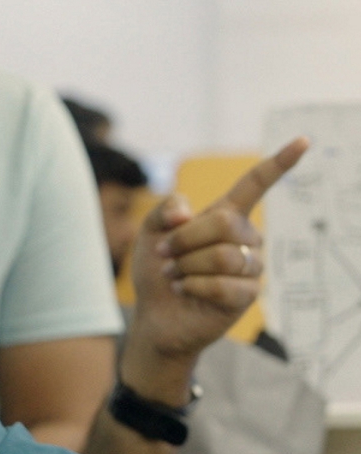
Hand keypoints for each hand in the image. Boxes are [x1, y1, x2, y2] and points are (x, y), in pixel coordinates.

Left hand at [129, 137, 308, 365]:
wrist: (155, 313)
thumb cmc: (158, 269)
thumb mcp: (149, 232)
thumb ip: (164, 211)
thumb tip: (187, 213)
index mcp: (224, 215)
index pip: (256, 184)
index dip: (279, 163)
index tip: (303, 140)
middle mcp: (244, 238)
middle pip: (226, 224)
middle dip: (186, 239)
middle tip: (166, 254)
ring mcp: (250, 266)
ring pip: (223, 256)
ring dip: (187, 266)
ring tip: (174, 274)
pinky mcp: (248, 295)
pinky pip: (223, 285)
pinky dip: (194, 286)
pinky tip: (185, 290)